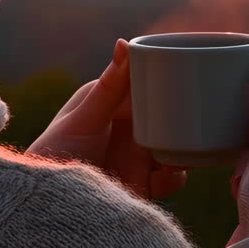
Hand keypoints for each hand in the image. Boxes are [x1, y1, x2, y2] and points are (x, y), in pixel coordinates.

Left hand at [27, 39, 186, 198]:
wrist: (50, 205)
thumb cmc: (56, 152)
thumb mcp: (85, 119)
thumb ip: (109, 87)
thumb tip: (124, 42)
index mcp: (114, 103)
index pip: (148, 83)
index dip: (169, 77)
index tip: (191, 69)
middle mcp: (130, 126)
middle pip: (168, 114)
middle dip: (184, 113)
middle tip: (198, 112)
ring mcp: (138, 155)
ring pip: (175, 143)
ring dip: (185, 144)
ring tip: (186, 146)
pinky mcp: (144, 182)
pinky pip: (172, 176)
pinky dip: (178, 174)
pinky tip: (171, 171)